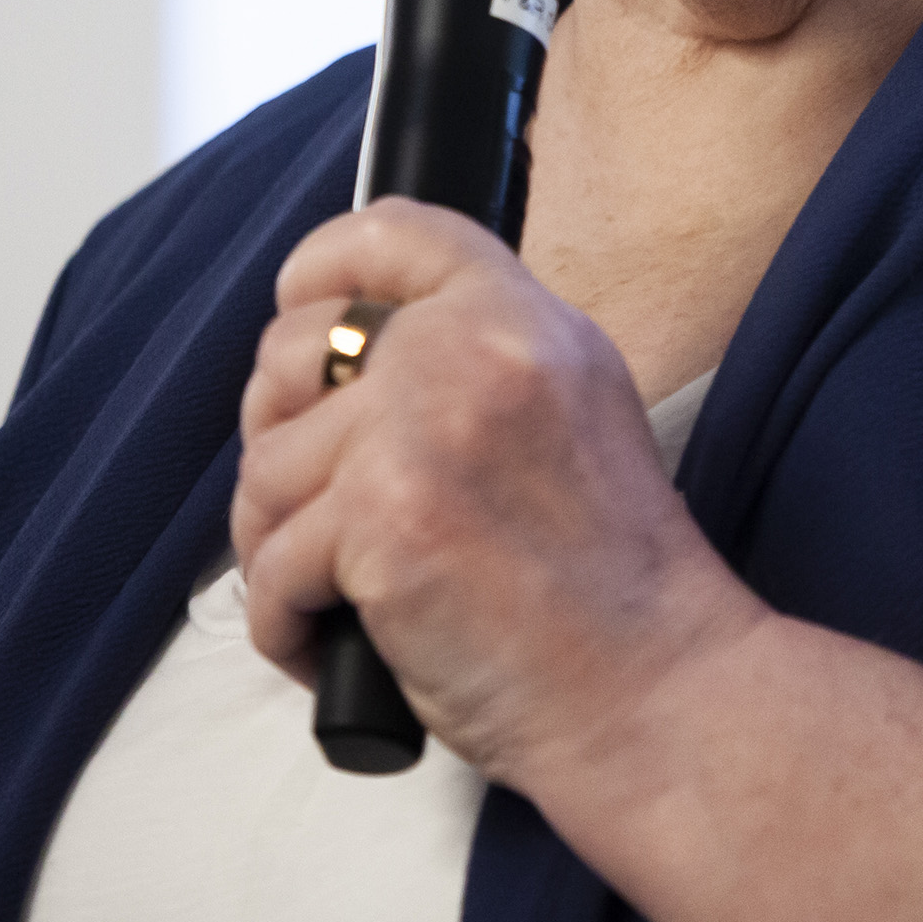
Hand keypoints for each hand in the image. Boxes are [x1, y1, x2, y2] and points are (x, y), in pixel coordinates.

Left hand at [232, 199, 766, 788]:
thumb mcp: (574, 413)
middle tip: (314, 511)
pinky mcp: (381, 523)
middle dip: (279, 437)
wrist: (656, 690)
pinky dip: (284, 625)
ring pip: (267, 470)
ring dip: (277, 548)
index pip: (393, 231)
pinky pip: (269, 567)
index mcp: (521, 318)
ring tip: (330, 600)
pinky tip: (330, 649)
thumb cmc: (610, 584)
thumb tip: (349, 362)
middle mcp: (469, 351)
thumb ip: (481, 363)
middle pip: (295, 354)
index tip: (298, 323)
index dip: (319, 269)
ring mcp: (419, 431)